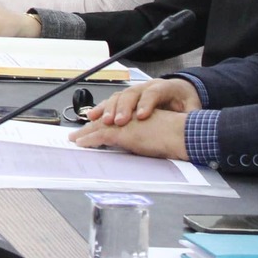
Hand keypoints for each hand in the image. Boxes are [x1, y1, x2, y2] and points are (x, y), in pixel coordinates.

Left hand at [68, 109, 189, 159]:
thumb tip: (136, 142)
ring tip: (75, 139)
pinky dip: (89, 140)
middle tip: (76, 133)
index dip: (102, 121)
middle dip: (89, 127)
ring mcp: (124, 123)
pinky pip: (100, 136)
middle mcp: (128, 116)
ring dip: (85, 133)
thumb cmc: (176, 135)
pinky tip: (81, 143)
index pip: (115, 116)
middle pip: (103, 120)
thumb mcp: (156, 130)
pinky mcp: (123, 132)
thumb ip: (143, 132)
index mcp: (136, 114)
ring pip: (99, 126)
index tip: (93, 125)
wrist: (183, 134)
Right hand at [80, 77, 201, 126]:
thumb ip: (191, 115)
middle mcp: (147, 86)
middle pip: (131, 94)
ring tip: (102, 121)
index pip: (153, 93)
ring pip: (119, 96)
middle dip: (123, 108)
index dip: (146, 104)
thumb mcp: (193, 108)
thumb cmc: (185, 100)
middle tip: (118, 122)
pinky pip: (111, 101)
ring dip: (109, 108)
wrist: (181, 90)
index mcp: (165, 88)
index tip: (140, 116)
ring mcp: (135, 91)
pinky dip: (101, 109)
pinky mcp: (127, 98)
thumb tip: (192, 124)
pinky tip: (93, 116)